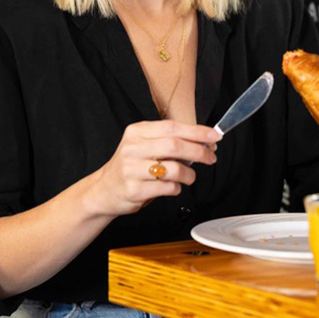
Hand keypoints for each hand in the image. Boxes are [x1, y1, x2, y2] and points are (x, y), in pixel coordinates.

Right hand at [91, 120, 219, 216]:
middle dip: (199, 151)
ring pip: (173, 169)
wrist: (104, 190)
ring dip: (189, 174)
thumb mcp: (144, 145)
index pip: (172, 127)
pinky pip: (167, 188)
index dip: (197, 131)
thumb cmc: (131, 166)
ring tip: (189, 177)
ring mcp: (132, 169)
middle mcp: (132, 148)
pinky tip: (173, 186)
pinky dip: (177, 188)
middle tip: (211, 157)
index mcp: (137, 132)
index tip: (215, 135)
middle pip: (174, 146)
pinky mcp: (134, 190)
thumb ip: (170, 141)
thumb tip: (205, 141)